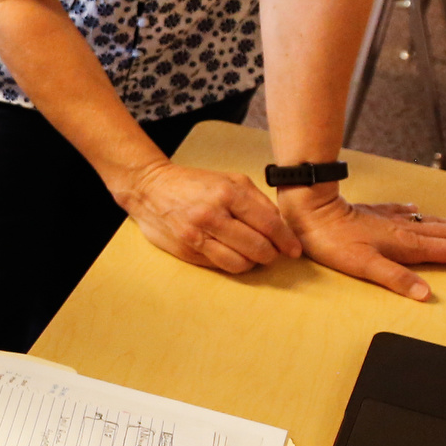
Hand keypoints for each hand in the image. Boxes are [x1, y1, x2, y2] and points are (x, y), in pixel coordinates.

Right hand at [111, 157, 303, 275]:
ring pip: (240, 262)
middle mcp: (212, 215)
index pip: (268, 224)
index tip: (294, 249)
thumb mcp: (230, 180)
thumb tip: (281, 226)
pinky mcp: (188, 251)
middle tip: (274, 252)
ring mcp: (198, 236)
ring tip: (254, 255)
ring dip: (254, 262)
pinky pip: (221, 265)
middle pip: (257, 247)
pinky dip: (234, 264)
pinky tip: (235, 254)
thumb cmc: (194, 183)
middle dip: (272, 254)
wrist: (150, 189)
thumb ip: (257, 201)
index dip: (286, 240)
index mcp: (228, 193)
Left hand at [282, 194, 445, 301]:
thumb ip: (396, 279)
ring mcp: (392, 219)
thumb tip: (425, 294)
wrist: (311, 210)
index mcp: (407, 243)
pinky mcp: (377, 213)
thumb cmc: (333, 240)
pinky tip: (419, 211)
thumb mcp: (364, 265)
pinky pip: (407, 213)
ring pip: (436, 223)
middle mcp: (405, 229)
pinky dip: (420, 215)